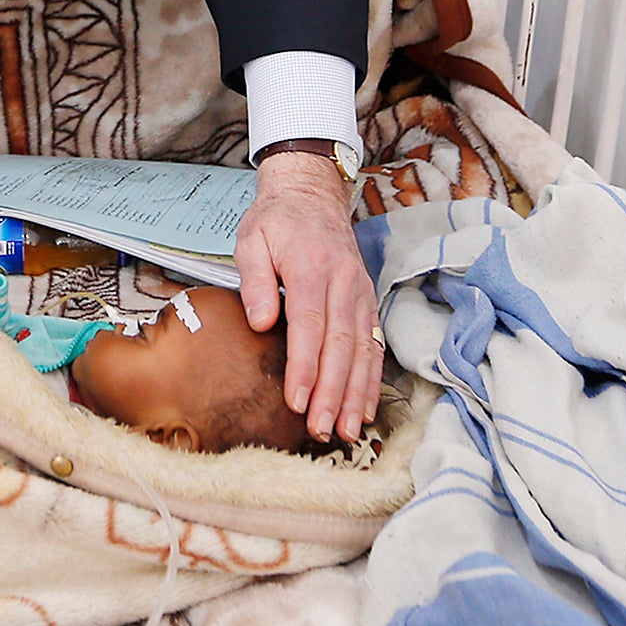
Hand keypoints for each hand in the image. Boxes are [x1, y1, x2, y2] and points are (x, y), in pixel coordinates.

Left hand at [234, 152, 381, 441]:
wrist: (312, 195)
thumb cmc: (275, 221)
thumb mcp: (251, 239)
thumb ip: (255, 280)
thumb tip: (260, 323)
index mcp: (311, 268)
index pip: (310, 325)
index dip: (305, 366)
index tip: (297, 400)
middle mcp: (343, 283)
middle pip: (341, 346)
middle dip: (332, 392)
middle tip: (321, 429)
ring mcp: (361, 294)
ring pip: (363, 351)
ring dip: (355, 394)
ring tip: (346, 431)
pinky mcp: (368, 302)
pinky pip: (374, 346)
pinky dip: (370, 380)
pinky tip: (365, 409)